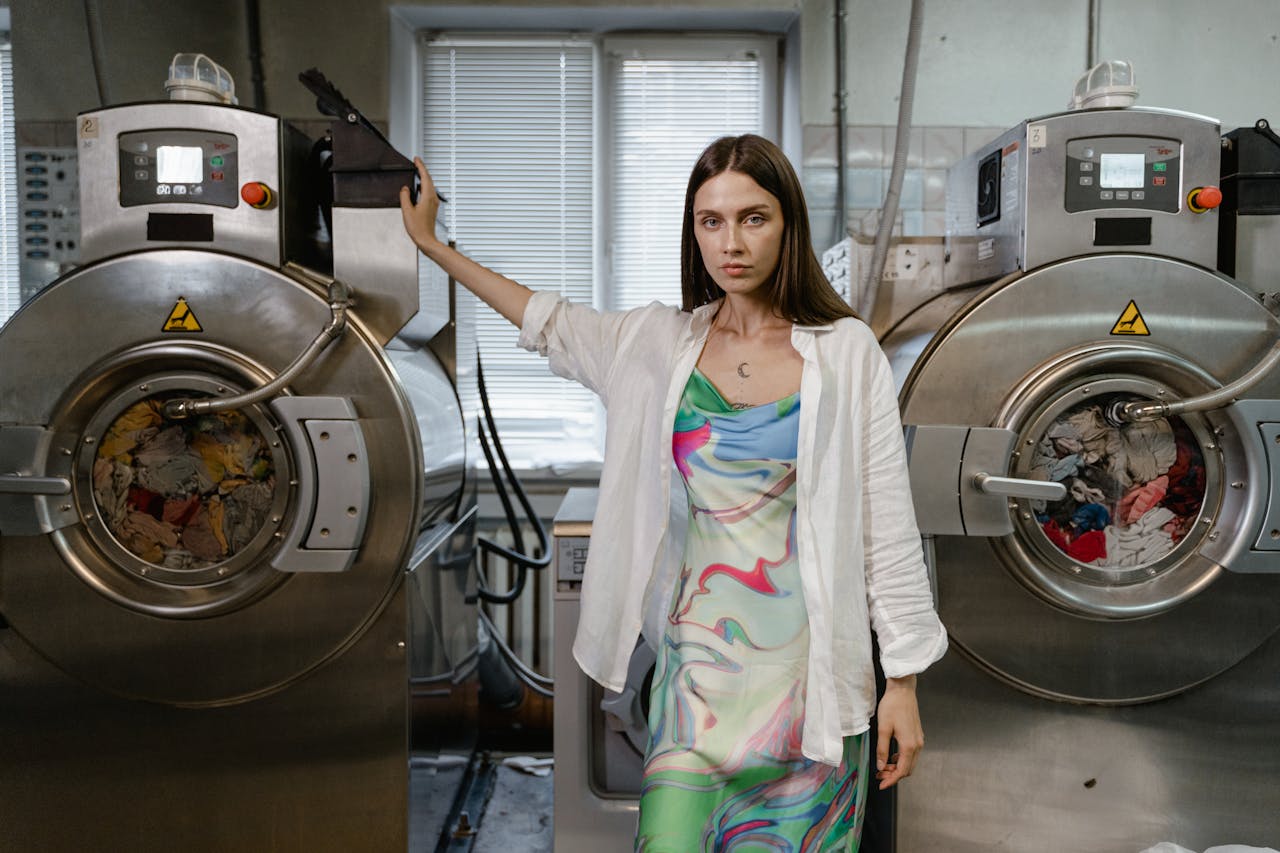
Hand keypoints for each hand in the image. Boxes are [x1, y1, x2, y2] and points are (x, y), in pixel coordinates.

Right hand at [399, 156, 443, 253]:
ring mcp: (434, 203)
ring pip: (430, 186)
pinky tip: (419, 188)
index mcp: (428, 197)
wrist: (427, 240)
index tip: (417, 159)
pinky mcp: (432, 208)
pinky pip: (429, 192)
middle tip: (416, 163)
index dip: (420, 166)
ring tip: (417, 172)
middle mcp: (433, 199)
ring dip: (424, 178)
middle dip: (423, 170)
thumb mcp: (407, 211)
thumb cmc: (418, 228)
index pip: (425, 177)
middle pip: (429, 180)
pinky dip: (424, 186)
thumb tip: (405, 189)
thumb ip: (404, 197)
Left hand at [875, 674, 922, 789]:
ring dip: (897, 768)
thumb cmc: (892, 706)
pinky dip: (901, 760)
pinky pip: (911, 754)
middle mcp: (917, 745)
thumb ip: (882, 750)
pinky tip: (891, 757)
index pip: (902, 771)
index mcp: (909, 745)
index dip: (891, 780)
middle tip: (879, 776)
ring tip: (883, 767)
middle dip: (893, 775)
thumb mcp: (883, 728)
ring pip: (910, 762)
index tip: (881, 785)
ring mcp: (919, 740)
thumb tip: (881, 767)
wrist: (903, 690)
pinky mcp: (917, 735)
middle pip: (908, 769)